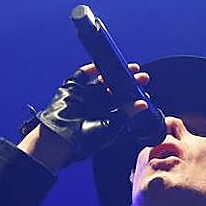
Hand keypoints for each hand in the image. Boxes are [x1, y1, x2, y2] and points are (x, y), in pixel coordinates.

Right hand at [18, 63, 150, 171]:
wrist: (61, 139)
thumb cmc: (85, 140)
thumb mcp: (111, 126)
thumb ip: (126, 114)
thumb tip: (143, 104)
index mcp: (105, 116)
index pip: (123, 102)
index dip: (134, 95)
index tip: (145, 90)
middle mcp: (96, 105)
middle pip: (115, 88)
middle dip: (129, 82)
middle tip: (143, 77)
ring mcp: (84, 95)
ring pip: (103, 80)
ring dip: (116, 73)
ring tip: (131, 69)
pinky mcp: (72, 88)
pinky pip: (82, 75)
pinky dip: (92, 69)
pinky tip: (104, 65)